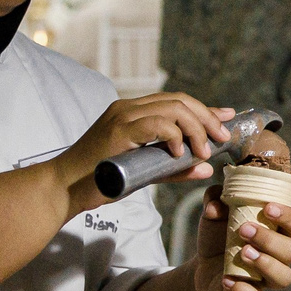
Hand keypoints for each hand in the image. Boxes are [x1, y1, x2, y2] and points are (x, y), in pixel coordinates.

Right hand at [57, 93, 234, 208]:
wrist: (63, 190)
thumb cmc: (99, 182)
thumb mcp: (144, 173)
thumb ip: (174, 169)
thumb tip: (206, 168)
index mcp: (133, 113)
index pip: (176, 102)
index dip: (204, 109)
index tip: (227, 118)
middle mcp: (128, 108)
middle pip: (179, 100)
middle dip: (206, 118)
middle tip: (221, 139)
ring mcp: (122, 116)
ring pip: (172, 108)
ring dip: (196, 128)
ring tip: (203, 151)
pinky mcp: (117, 130)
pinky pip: (156, 123)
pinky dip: (174, 135)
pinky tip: (180, 152)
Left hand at [192, 191, 290, 290]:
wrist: (202, 266)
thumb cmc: (219, 234)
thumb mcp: (215, 214)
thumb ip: (214, 200)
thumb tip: (214, 204)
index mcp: (280, 231)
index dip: (290, 217)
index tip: (268, 208)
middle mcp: (280, 255)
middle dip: (269, 240)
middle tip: (243, 230)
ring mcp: (267, 277)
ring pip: (284, 277)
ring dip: (265, 264)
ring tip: (242, 253)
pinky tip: (227, 279)